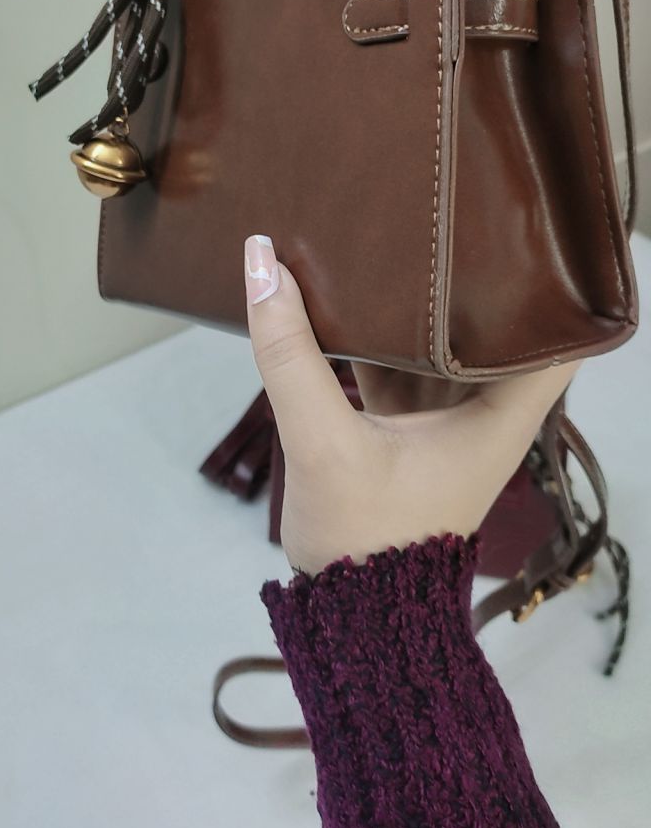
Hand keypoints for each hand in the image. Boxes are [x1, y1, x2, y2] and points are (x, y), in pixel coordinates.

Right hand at [243, 234, 581, 577]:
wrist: (353, 618)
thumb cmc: (364, 543)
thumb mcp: (324, 444)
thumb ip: (291, 356)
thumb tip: (262, 263)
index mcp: (500, 417)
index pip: (565, 336)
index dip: (559, 282)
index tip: (533, 231)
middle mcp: (485, 413)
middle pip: (499, 326)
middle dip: (474, 275)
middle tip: (452, 209)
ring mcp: (446, 421)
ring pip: (445, 343)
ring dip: (422, 304)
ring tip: (399, 237)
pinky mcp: (409, 429)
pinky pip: (404, 364)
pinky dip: (383, 334)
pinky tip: (350, 295)